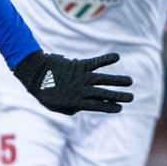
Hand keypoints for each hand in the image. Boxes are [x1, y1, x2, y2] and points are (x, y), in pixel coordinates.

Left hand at [11, 51, 133, 114]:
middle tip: (132, 97)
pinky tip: (117, 57)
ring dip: (117, 80)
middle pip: (104, 94)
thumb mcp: (57, 107)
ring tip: (130, 81)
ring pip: (103, 79)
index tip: (120, 108)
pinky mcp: (79, 65)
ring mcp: (82, 77)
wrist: (35, 75)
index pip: (98, 106)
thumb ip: (71, 108)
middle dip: (119, 96)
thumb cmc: (45, 93)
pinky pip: (95, 62)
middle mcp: (82, 90)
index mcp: (77, 102)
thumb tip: (80, 107)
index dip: (109, 107)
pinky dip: (105, 59)